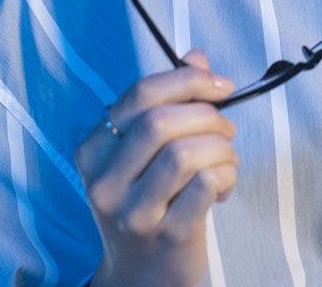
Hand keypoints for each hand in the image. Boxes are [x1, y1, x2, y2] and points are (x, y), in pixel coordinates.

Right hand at [75, 49, 239, 286]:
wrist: (144, 274)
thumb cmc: (152, 200)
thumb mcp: (148, 152)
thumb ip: (170, 100)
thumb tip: (198, 56)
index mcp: (94, 151)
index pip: (140, 94)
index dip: (189, 80)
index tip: (221, 86)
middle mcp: (104, 182)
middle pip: (162, 121)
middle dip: (208, 116)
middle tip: (226, 130)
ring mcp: (132, 212)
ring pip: (185, 152)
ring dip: (222, 147)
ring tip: (226, 159)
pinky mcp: (166, 235)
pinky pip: (206, 184)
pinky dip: (227, 175)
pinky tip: (224, 186)